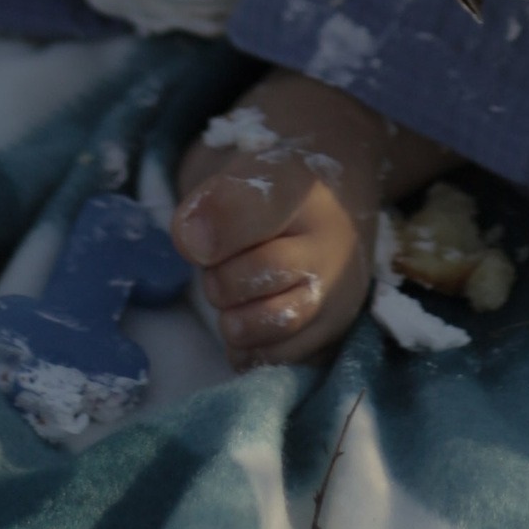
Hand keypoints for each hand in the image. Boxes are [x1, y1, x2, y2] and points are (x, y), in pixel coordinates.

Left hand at [171, 74, 449, 367]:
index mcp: (304, 183)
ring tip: (240, 291)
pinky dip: (250, 346)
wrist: (331, 204)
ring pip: (266, 324)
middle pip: (254, 274)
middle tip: (225, 260)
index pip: (260, 202)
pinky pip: (275, 357)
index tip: (190, 232)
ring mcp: (339, 290)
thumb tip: (192, 241)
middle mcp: (332, 239)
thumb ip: (214, 200)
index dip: (217, 219)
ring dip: (235, 314)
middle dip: (220, 273)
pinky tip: (251, 316)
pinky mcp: (334, 332)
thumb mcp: (241, 171)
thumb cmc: (270, 190)